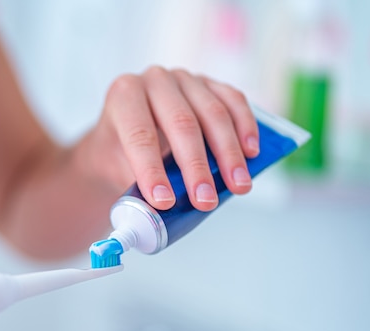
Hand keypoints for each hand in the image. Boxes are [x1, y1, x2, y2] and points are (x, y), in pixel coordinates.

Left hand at [80, 68, 259, 211]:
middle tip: (205, 200)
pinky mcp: (210, 83)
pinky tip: (252, 153)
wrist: (128, 132)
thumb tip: (166, 213)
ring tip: (238, 186)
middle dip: (196, 167)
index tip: (165, 201)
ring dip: (228, 154)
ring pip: (212, 113)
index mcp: (123, 96)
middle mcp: (154, 80)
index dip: (152, 169)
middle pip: (181, 122)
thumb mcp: (117, 168)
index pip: (139, 134)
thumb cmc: (122, 152)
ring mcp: (184, 79)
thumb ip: (138, 186)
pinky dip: (245, 127)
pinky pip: (234, 101)